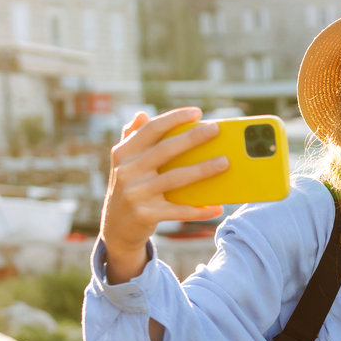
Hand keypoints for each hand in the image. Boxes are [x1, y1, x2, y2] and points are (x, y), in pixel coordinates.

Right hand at [99, 108, 227, 282]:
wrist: (116, 228)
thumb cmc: (129, 188)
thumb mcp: (123, 163)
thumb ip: (131, 138)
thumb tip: (142, 114)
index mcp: (123, 153)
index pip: (151, 129)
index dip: (174, 118)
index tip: (197, 112)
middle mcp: (127, 171)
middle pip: (165, 150)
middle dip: (193, 138)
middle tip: (216, 130)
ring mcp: (136, 194)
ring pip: (176, 178)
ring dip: (203, 170)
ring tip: (225, 162)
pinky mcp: (146, 215)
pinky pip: (179, 211)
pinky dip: (199, 210)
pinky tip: (217, 206)